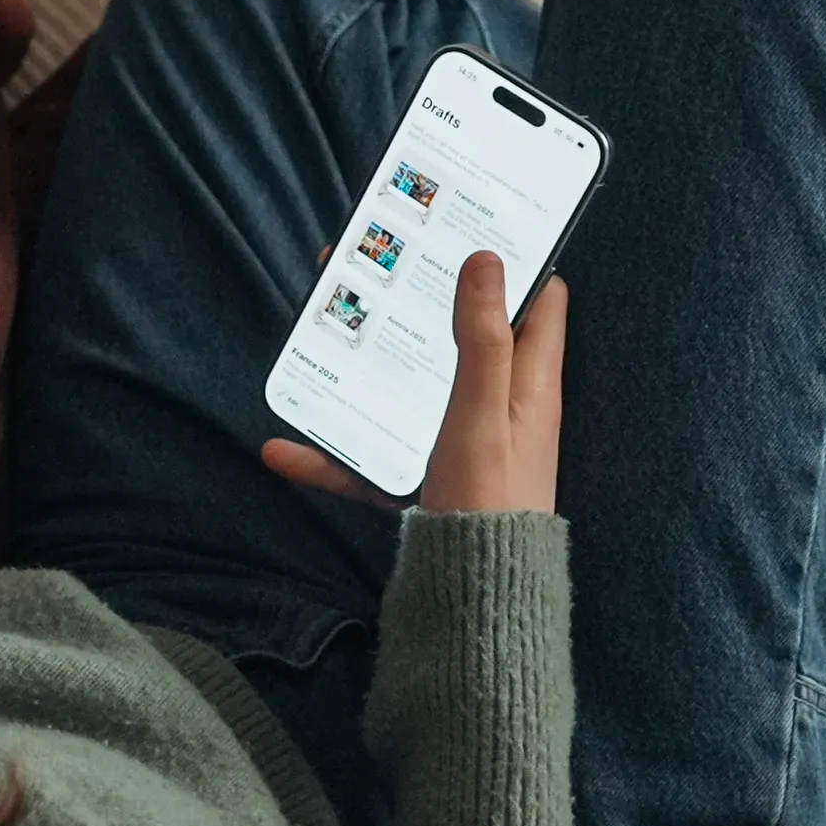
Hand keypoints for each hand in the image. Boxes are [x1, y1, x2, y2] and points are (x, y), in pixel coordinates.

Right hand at [264, 253, 567, 513]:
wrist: (480, 600)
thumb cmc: (492, 503)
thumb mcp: (482, 411)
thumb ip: (483, 338)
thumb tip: (487, 259)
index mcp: (529, 381)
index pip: (541, 300)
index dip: (515, 259)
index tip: (472, 225)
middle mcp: (500, 405)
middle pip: (460, 334)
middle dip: (419, 299)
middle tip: (373, 265)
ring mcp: (462, 442)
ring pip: (410, 388)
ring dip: (368, 365)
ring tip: (325, 331)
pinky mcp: (428, 480)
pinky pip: (375, 456)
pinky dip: (333, 453)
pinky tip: (284, 450)